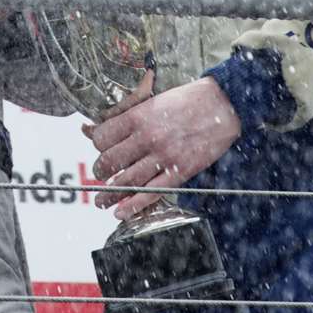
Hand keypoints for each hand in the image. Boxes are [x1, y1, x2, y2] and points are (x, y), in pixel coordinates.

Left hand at [82, 75, 240, 219]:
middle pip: (110, 162)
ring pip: (126, 181)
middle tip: (101, 175)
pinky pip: (151, 193)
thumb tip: (88, 128)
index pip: (102, 139)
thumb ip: (121, 116)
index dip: (98, 147)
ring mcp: (164, 157)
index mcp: (138, 117)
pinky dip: (133, 206)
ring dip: (109, 195)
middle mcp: (147, 138)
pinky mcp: (180, 172)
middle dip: (100, 172)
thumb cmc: (187, 100)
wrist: (223, 103)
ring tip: (101, 201)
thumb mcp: (151, 100)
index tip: (102, 150)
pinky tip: (120, 212)